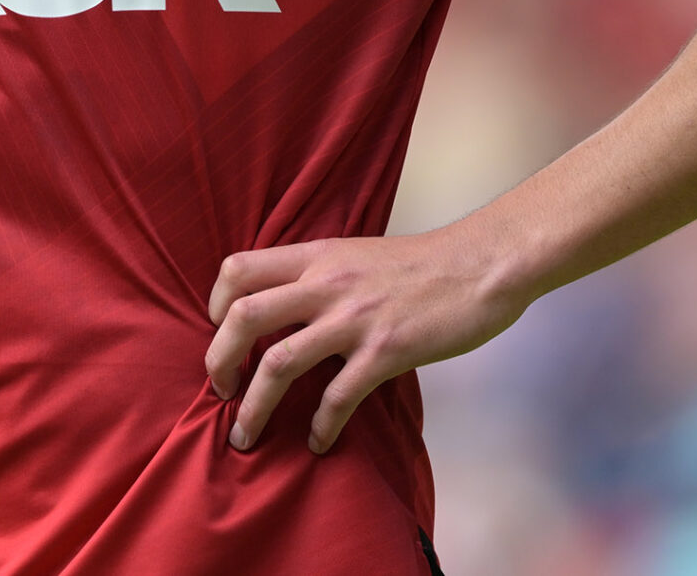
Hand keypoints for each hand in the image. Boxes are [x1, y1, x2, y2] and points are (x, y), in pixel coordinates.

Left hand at [203, 229, 528, 453]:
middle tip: (221, 391)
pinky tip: (318, 442)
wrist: (481, 265)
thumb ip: (318, 277)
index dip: (216, 303)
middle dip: (219, 361)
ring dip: (254, 407)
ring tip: (246, 436)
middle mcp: (326, 285)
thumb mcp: (356, 254)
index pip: (239, 268)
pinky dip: (321, 426)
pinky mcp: (386, 351)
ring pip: (279, 363)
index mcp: (316, 257)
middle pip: (244, 317)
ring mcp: (354, 319)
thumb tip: (283, 309)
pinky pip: (337, 397)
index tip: (220, 333)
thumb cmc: (422, 263)